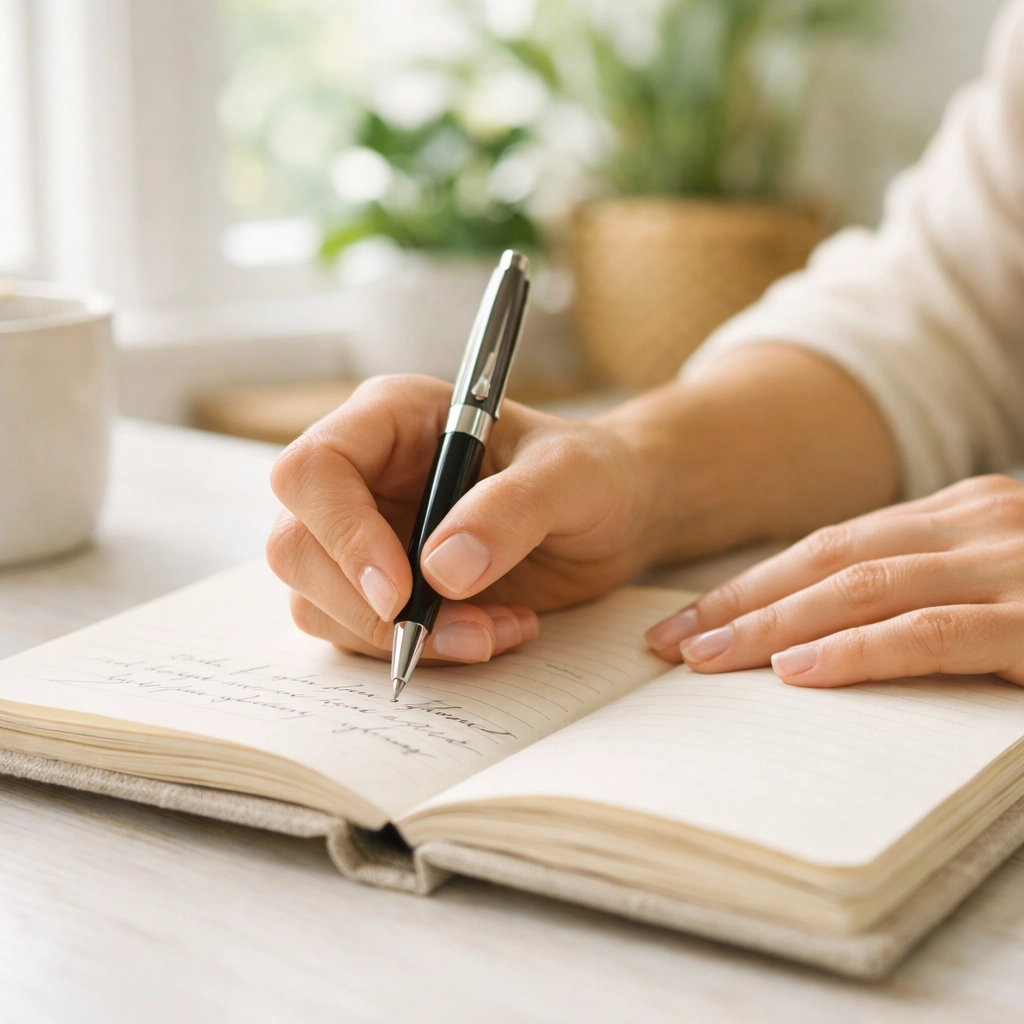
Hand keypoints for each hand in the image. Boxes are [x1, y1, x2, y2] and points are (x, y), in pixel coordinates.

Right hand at [266, 375, 655, 665]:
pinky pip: (357, 634)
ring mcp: (363, 534)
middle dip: (370, 607)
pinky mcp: (380, 587)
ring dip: (400, 638)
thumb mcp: (571, 476)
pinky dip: (418, 652)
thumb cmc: (592, 474)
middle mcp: (362, 475)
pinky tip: (490, 632)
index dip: (343, 535)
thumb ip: (513, 509)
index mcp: (390, 419)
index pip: (313, 471)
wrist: (611, 516)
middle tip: (465, 632)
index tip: (404, 590)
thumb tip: (440, 571)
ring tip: (496, 630)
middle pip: (296, 546)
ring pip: (317, 601)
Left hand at [647, 475, 1023, 686]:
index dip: (753, 585)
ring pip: (864, 588)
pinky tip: (796, 672)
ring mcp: (1009, 566)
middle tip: (668, 641)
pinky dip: (856, 651)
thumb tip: (811, 640)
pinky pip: (931, 632)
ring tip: (706, 658)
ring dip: (773, 626)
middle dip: (740, 603)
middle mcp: (978, 522)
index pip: (833, 546)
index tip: (688, 620)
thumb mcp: (995, 587)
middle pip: (830, 561)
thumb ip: (921, 593)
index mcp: (959, 514)